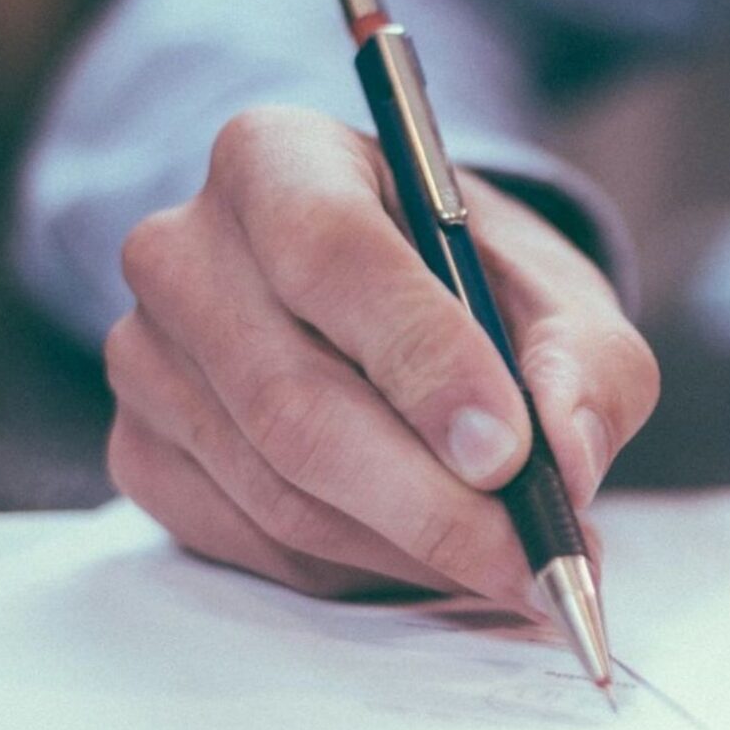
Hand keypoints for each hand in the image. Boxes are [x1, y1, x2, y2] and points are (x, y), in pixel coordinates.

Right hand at [104, 106, 657, 605]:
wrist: (392, 308)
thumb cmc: (473, 287)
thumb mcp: (559, 295)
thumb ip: (587, 363)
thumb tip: (568, 457)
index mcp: (277, 159)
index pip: (331, 255)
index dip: (423, 362)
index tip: (508, 454)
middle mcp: (183, 250)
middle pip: (294, 402)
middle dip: (431, 502)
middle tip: (534, 560)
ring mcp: (146, 358)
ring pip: (279, 491)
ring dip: (409, 549)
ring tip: (509, 564)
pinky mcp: (142, 451)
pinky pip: (254, 542)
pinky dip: (358, 570)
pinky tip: (427, 555)